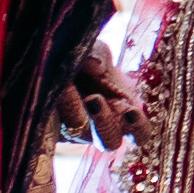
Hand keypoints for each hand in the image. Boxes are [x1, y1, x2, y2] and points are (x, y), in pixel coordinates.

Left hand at [54, 30, 138, 146]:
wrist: (57, 60)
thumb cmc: (88, 59)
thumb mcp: (97, 51)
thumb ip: (99, 55)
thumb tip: (96, 66)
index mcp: (125, 113)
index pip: (140, 133)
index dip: (138, 128)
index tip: (131, 112)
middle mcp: (103, 127)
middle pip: (110, 142)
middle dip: (104, 123)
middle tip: (94, 99)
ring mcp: (77, 130)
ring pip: (79, 135)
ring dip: (75, 113)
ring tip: (67, 88)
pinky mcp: (53, 129)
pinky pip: (55, 125)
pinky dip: (56, 104)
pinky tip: (57, 86)